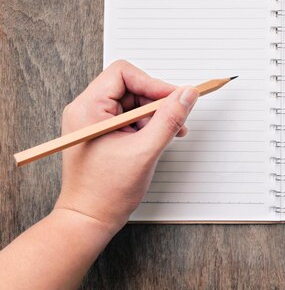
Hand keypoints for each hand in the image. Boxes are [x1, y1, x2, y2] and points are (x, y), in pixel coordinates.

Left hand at [54, 60, 198, 233]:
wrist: (89, 219)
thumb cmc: (106, 192)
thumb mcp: (145, 151)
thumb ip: (170, 119)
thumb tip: (187, 94)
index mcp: (88, 108)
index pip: (124, 74)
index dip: (153, 83)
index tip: (175, 98)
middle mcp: (88, 110)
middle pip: (131, 86)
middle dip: (157, 102)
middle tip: (177, 119)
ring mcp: (95, 121)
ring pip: (134, 102)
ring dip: (156, 115)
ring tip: (171, 133)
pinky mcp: (104, 132)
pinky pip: (132, 117)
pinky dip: (149, 125)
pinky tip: (161, 138)